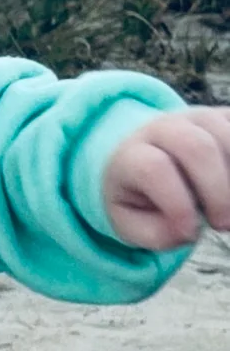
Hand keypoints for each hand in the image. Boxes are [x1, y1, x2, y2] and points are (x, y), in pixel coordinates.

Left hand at [102, 107, 229, 250]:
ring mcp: (196, 118)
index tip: (190, 232)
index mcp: (132, 155)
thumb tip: (188, 232)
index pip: (154, 169)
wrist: (144, 159)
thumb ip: (156, 233)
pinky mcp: (221, 117)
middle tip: (222, 224)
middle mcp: (163, 128)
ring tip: (229, 210)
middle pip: (197, 147)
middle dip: (217, 192)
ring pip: (226, 137)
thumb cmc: (138, 197)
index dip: (177, 204)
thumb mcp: (131, 224)